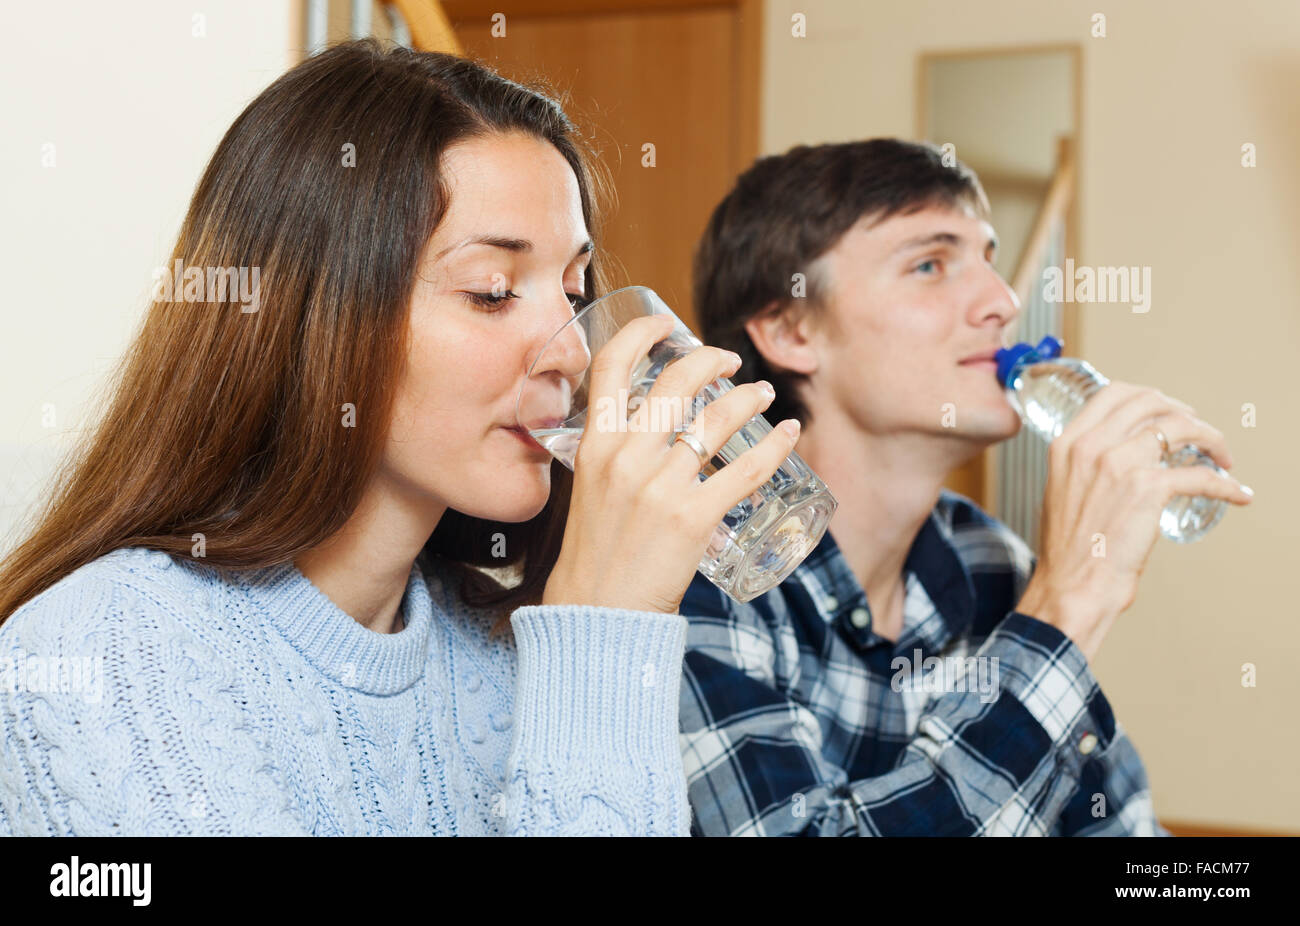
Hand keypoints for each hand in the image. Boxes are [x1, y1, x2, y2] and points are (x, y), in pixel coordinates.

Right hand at [542, 314, 800, 613]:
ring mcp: (660, 485)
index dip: (641, 333)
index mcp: (594, 446)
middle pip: (678, 381)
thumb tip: (648, 439)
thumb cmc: (596, 555)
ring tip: (763, 394)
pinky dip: (775, 448)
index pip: (612, 368)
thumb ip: (614, 460)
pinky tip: (790, 435)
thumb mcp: (590, 492)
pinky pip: (746, 470)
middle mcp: (625, 456)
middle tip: (730, 361)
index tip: (665, 325)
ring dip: (749, 397)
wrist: (597, 614)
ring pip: (718, 419)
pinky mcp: (693, 517)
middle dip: (711, 359)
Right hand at [1015, 381, 1252, 660]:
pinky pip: (1200, 475)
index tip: (1167, 411)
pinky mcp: (1147, 489)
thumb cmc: (1069, 550)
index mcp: (1068, 443)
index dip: (1150, 398)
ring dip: (1211, 438)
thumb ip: (1085, 465)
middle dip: (1184, 412)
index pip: (1114, 393)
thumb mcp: (1062, 490)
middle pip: (1151, 402)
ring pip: (1181, 427)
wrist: (1070, 585)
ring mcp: (1119, 463)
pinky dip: (1225, 484)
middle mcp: (1092, 446)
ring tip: (1222, 455)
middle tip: (1198, 432)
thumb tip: (1120, 454)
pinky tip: (1235, 492)